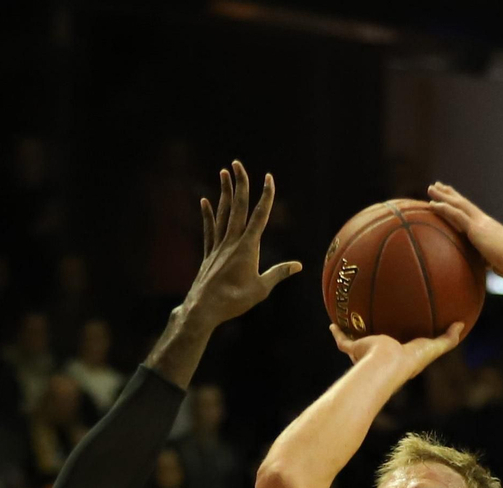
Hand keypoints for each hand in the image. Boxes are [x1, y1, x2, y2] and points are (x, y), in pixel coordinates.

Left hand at [184, 161, 301, 326]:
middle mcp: (231, 241)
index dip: (266, 195)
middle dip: (240, 184)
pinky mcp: (208, 254)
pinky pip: (209, 229)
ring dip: (225, 192)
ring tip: (224, 173)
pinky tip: (205, 201)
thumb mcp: (261, 288)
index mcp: (248, 247)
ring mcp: (218, 246)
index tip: (269, 178)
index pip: (260, 216)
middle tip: (238, 163)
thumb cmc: (234, 301)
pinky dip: (208, 214)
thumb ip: (278, 273)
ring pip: (223, 213)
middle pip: (238, 207)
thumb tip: (298, 265)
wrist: (204, 309)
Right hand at [329, 321, 462, 380]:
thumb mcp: (432, 348)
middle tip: (379, 327)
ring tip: (351, 323)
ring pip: (359, 343)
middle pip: (380, 345)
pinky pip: (343, 340)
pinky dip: (337, 332)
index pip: (403, 348)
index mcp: (400, 356)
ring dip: (355, 334)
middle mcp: (382, 356)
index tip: (406, 334)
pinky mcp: (354, 349)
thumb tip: (462, 324)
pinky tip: (332, 322)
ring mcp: (367, 354)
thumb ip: (447, 339)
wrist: (385, 364)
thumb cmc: (409, 360)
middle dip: (379, 338)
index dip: (405, 342)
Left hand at [426, 182, 502, 281]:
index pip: (471, 213)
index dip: (460, 204)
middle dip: (450, 194)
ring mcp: (481, 223)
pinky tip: (431, 204)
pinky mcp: (476, 229)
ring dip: (443, 196)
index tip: (450, 197)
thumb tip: (486, 265)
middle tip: (437, 185)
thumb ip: (489, 259)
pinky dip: (443, 208)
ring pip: (458, 204)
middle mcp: (485, 222)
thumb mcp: (498, 261)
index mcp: (490, 228)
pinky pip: (456, 214)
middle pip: (464, 203)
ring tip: (431, 187)